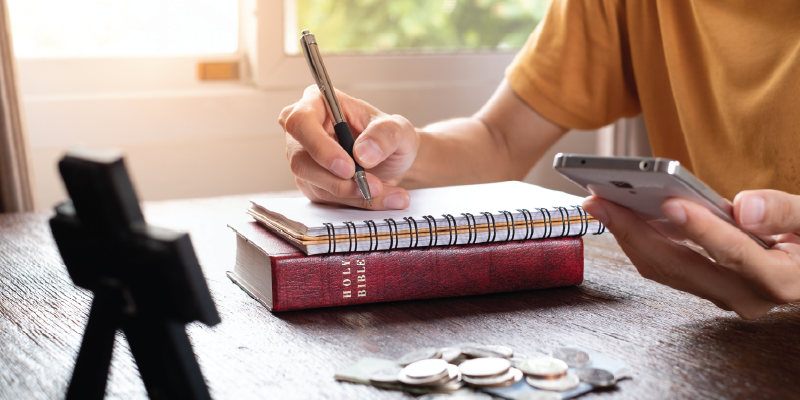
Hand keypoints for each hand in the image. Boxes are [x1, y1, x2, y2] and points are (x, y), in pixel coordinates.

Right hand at [279, 85, 418, 209]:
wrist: (394, 160)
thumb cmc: (389, 136)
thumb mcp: (398, 129)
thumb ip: (384, 135)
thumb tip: (363, 153)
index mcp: (317, 103)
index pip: (301, 122)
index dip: (320, 147)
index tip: (348, 168)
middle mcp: (303, 132)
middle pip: (301, 161)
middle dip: (338, 180)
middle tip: (372, 187)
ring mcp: (305, 160)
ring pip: (315, 185)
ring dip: (352, 194)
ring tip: (385, 192)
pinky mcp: (312, 184)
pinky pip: (327, 199)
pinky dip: (355, 201)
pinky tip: (380, 198)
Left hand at [583, 189, 799, 318]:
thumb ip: (786, 212)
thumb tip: (744, 207)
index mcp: (780, 280)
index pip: (735, 254)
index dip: (701, 229)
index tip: (671, 202)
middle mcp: (746, 296)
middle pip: (680, 267)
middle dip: (634, 232)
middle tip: (601, 200)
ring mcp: (722, 295)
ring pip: (664, 269)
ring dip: (628, 236)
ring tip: (600, 203)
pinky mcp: (706, 286)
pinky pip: (665, 266)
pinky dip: (640, 239)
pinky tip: (621, 214)